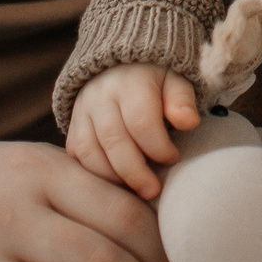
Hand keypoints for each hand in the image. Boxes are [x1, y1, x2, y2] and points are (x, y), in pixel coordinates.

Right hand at [65, 64, 200, 198]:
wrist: (118, 68)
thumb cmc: (154, 82)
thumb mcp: (174, 82)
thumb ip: (181, 101)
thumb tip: (189, 122)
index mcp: (130, 82)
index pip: (141, 121)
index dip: (158, 147)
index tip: (173, 159)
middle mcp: (100, 96)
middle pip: (114, 141)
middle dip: (135, 172)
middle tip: (153, 191)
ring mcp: (81, 112)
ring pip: (90, 152)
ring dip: (113, 178)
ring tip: (134, 193)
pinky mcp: (72, 128)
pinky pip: (76, 157)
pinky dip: (94, 176)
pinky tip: (114, 188)